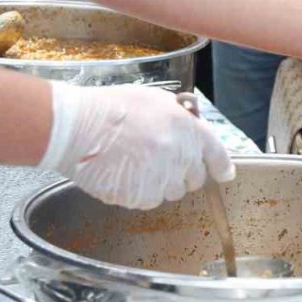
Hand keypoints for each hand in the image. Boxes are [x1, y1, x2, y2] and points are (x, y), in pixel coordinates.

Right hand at [40, 83, 234, 209]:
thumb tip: (191, 130)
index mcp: (189, 131)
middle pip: (195, 180)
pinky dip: (139, 192)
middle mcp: (180, 157)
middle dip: (183, 172)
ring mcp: (160, 179)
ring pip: (171, 193)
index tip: (223, 173)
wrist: (78, 126)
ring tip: (136, 163)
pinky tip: (124, 173)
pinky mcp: (139, 196)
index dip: (221, 167)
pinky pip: (148, 201)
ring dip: (160, 183)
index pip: (217, 155)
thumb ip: (180, 119)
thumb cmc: (113, 108)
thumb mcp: (157, 100)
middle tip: (160, 159)